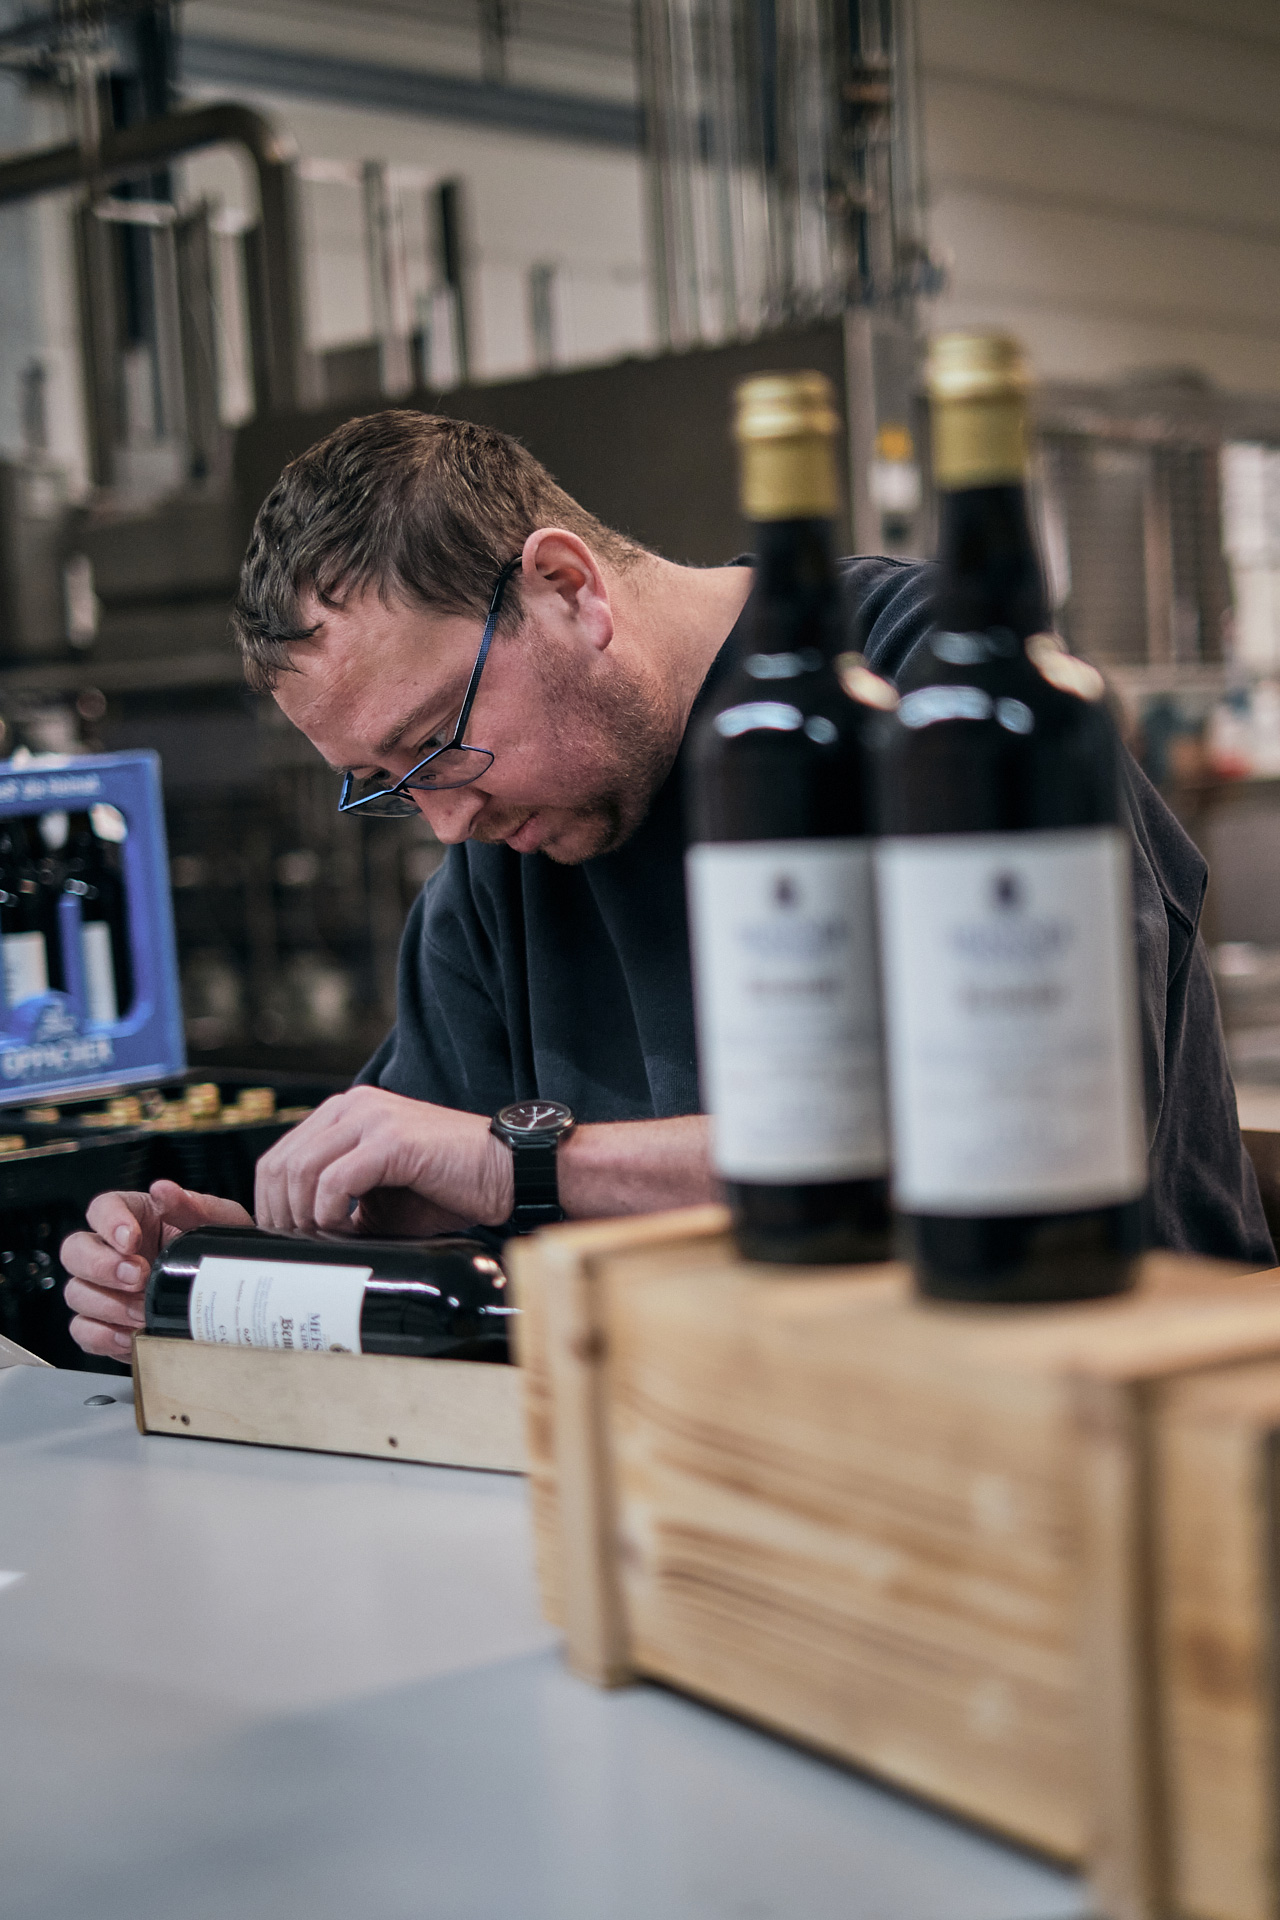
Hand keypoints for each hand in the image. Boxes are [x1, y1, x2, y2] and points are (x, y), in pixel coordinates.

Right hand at [61, 1181, 253, 1360]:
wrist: (235, 1301)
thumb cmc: (221, 1257)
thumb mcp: (222, 1223)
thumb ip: (196, 1206)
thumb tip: (164, 1191)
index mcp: (137, 1218)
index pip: (101, 1208)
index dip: (108, 1222)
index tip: (130, 1239)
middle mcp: (113, 1251)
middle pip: (74, 1250)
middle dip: (101, 1266)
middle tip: (138, 1277)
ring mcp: (105, 1289)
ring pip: (76, 1292)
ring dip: (108, 1305)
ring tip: (142, 1312)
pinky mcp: (106, 1324)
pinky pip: (83, 1330)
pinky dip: (103, 1335)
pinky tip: (130, 1334)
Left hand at [253, 1087, 513, 1234]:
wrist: (505, 1173)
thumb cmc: (448, 1186)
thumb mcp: (378, 1197)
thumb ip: (337, 1204)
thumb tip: (299, 1239)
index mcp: (345, 1112)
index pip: (278, 1156)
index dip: (270, 1203)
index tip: (284, 1237)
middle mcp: (352, 1106)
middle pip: (280, 1164)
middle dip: (281, 1214)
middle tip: (300, 1245)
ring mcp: (370, 1118)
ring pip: (301, 1171)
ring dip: (304, 1216)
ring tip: (326, 1239)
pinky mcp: (390, 1140)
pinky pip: (335, 1181)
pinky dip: (331, 1213)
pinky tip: (348, 1228)